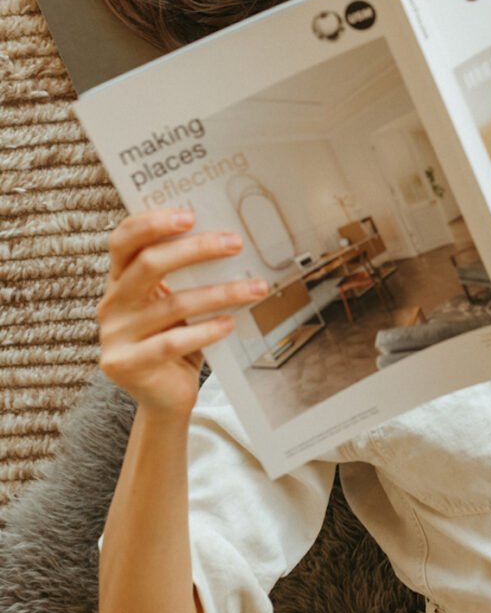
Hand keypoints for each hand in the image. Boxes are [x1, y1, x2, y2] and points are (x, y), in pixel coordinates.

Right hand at [98, 210, 265, 417]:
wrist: (165, 397)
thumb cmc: (175, 338)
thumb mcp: (174, 302)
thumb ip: (184, 275)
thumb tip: (228, 237)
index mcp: (119, 279)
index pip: (123, 239)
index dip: (152, 223)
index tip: (190, 215)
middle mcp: (112, 303)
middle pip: (149, 264)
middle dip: (196, 249)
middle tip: (235, 243)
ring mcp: (115, 336)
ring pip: (172, 304)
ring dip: (221, 293)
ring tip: (256, 288)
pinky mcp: (127, 365)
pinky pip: (172, 342)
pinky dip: (206, 330)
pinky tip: (230, 324)